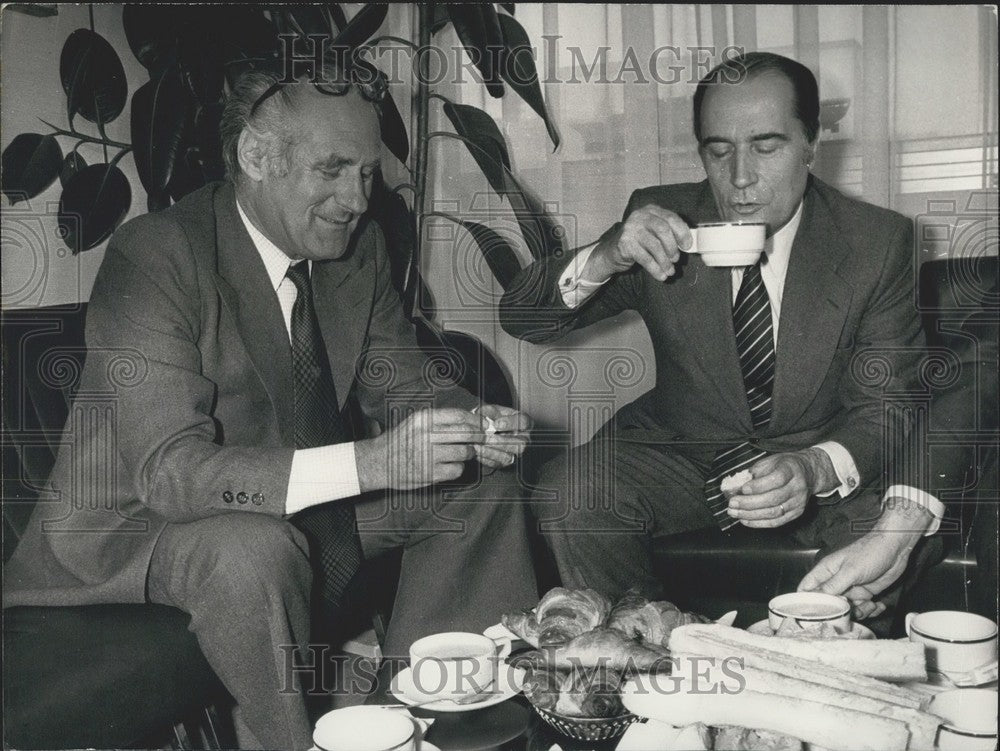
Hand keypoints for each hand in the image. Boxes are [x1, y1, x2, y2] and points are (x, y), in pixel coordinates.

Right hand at [356, 408, 483, 491]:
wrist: (379, 462)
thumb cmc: (401, 440)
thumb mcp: (416, 422)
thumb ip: (440, 420)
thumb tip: (470, 420)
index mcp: (424, 419)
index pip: (459, 416)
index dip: (476, 420)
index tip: (484, 424)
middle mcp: (426, 435)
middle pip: (466, 433)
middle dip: (479, 436)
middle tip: (483, 438)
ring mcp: (428, 455)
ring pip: (465, 452)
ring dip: (469, 453)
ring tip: (464, 452)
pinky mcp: (430, 473)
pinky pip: (457, 469)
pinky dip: (458, 468)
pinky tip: (451, 465)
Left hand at [473, 404, 531, 469]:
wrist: (487, 430)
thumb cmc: (493, 418)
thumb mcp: (492, 410)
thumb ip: (489, 411)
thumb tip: (484, 414)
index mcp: (523, 422)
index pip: (523, 422)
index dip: (511, 424)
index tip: (497, 424)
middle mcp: (524, 439)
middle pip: (520, 444)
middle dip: (501, 441)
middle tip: (487, 438)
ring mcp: (516, 453)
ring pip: (508, 457)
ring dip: (491, 452)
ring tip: (478, 446)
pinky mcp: (505, 463)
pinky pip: (497, 464)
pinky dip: (485, 459)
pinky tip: (477, 452)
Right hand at [585, 205, 690, 282]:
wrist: (612, 252)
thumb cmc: (639, 243)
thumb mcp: (653, 232)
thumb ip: (668, 233)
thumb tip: (687, 245)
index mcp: (651, 210)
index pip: (671, 218)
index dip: (682, 233)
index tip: (687, 246)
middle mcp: (640, 216)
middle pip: (663, 230)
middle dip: (672, 247)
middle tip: (676, 259)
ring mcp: (631, 228)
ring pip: (655, 246)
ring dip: (665, 262)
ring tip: (669, 271)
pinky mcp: (624, 243)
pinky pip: (645, 258)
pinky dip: (655, 269)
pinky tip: (661, 275)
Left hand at [727, 449, 835, 527]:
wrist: (808, 473)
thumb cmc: (785, 466)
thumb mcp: (770, 461)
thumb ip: (754, 473)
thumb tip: (736, 486)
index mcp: (791, 469)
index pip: (777, 479)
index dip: (759, 486)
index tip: (743, 489)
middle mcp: (797, 487)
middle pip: (773, 499)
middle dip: (749, 503)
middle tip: (732, 503)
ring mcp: (798, 502)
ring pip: (773, 513)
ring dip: (750, 515)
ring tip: (734, 512)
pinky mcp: (796, 513)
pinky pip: (776, 522)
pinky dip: (758, 523)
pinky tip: (745, 520)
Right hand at [797, 529, 918, 619]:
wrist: (895, 548)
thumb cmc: (869, 553)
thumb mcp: (850, 571)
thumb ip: (832, 586)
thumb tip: (816, 599)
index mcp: (826, 572)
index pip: (807, 588)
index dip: (805, 602)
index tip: (812, 615)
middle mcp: (836, 582)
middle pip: (828, 604)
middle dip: (839, 611)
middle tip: (851, 610)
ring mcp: (851, 589)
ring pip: (847, 610)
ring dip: (859, 612)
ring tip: (870, 604)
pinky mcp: (865, 593)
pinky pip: (863, 609)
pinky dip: (872, 610)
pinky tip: (878, 604)